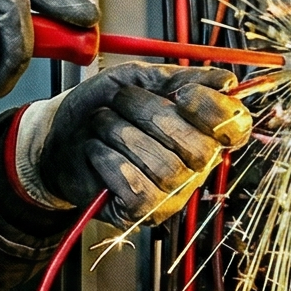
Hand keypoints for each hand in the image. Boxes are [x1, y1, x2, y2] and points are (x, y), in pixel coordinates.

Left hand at [12, 63, 253, 224]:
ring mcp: (170, 193)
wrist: (55, 136)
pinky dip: (109, 161)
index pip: (235, 127)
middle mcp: (193, 166)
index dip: (213, 110)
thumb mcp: (134, 80)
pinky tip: (98, 152)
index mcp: (201, 130)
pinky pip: (138, 189)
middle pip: (199, 148)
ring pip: (165, 168)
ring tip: (102, 125)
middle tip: (120, 100)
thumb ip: (177, 78)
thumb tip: (224, 80)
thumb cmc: (98, 109)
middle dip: (150, 113)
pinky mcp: (142, 212)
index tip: (182, 93)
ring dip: (122, 135)